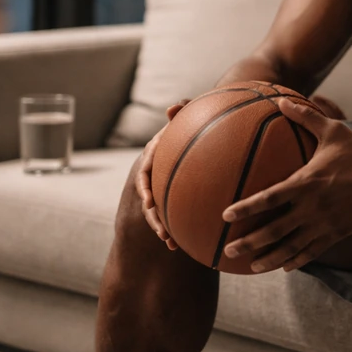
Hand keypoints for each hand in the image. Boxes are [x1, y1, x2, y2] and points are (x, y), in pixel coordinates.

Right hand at [136, 98, 190, 249]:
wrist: (207, 135)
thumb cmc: (196, 123)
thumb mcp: (189, 116)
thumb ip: (183, 111)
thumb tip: (173, 107)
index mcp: (156, 154)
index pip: (145, 171)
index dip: (144, 188)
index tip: (148, 202)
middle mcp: (157, 171)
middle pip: (149, 196)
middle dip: (152, 215)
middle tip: (162, 231)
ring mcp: (164, 184)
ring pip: (158, 209)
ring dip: (161, 226)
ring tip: (170, 242)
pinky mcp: (174, 194)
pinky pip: (171, 212)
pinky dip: (175, 228)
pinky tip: (181, 244)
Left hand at [220, 97, 351, 272]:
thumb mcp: (333, 130)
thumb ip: (305, 117)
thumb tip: (281, 100)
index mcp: (307, 182)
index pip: (270, 197)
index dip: (247, 207)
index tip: (226, 215)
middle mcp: (312, 207)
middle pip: (275, 230)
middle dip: (250, 242)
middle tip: (228, 250)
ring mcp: (325, 223)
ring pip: (292, 247)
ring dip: (269, 259)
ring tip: (251, 267)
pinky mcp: (338, 233)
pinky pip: (313, 251)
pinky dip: (297, 260)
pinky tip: (284, 267)